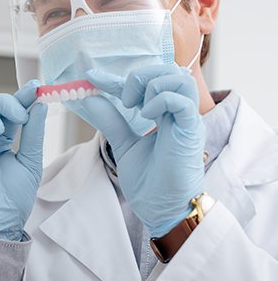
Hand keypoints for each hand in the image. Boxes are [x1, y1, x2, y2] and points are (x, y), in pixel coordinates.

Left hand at [85, 65, 204, 237]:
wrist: (161, 209)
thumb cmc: (149, 181)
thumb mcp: (123, 144)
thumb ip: (111, 120)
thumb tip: (90, 98)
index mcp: (165, 114)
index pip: (145, 83)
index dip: (116, 77)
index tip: (92, 77)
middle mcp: (178, 114)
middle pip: (169, 70)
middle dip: (141, 75)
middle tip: (124, 98)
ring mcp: (186, 121)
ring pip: (178, 78)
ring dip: (151, 84)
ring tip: (135, 106)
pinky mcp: (190, 132)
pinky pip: (180, 101)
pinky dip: (159, 100)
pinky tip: (146, 116)